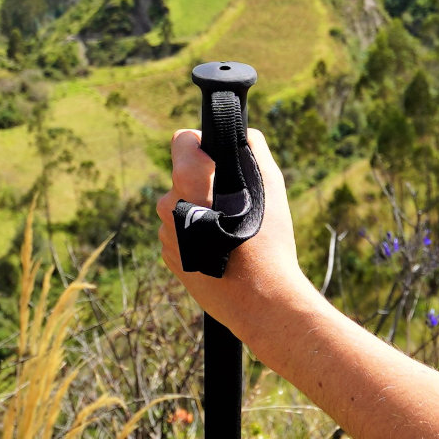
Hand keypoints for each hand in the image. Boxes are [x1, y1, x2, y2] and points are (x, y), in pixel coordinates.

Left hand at [156, 127, 316, 347]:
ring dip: (199, 210)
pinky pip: (179, 232)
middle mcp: (168, 205)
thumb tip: (244, 136)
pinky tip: (220, 249)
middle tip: (234, 203)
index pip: (181, 141)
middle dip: (204, 183)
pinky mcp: (169, 258)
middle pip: (184, 177)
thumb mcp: (272, 188)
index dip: (202, 144)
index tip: (218, 159)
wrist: (261, 302)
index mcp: (188, 182)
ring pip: (181, 206)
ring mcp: (166, 235)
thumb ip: (254, 150)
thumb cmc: (268, 243)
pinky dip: (195, 235)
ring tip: (230, 230)